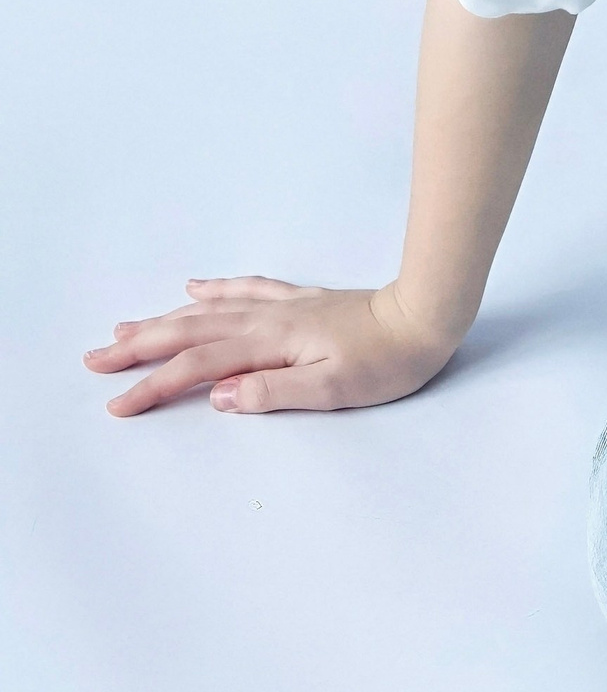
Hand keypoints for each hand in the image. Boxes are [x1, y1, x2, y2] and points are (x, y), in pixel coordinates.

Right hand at [82, 277, 457, 416]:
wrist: (425, 316)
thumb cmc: (386, 362)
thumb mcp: (332, 390)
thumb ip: (272, 392)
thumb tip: (217, 395)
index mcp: (269, 344)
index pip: (198, 367)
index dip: (154, 386)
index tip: (117, 404)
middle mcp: (267, 319)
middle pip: (189, 333)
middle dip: (140, 347)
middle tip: (95, 360)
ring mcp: (282, 305)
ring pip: (209, 311)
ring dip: (163, 319)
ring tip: (124, 328)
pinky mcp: (301, 300)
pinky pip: (246, 289)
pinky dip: (215, 290)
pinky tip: (194, 287)